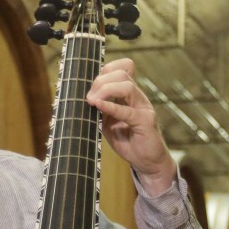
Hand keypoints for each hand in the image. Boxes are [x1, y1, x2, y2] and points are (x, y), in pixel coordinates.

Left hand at [86, 57, 176, 196]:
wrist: (147, 162)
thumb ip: (99, 109)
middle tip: (88, 98)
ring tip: (92, 102)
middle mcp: (138, 97)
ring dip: (105, 90)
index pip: (124, 66)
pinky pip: (127, 111)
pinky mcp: (145, 122)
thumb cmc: (127, 140)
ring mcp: (143, 107)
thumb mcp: (107, 122)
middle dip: (100, 82)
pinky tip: (98, 106)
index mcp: (130, 94)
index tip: (92, 84)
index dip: (107, 69)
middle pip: (121, 73)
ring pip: (127, 86)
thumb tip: (82, 99)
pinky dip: (111, 107)